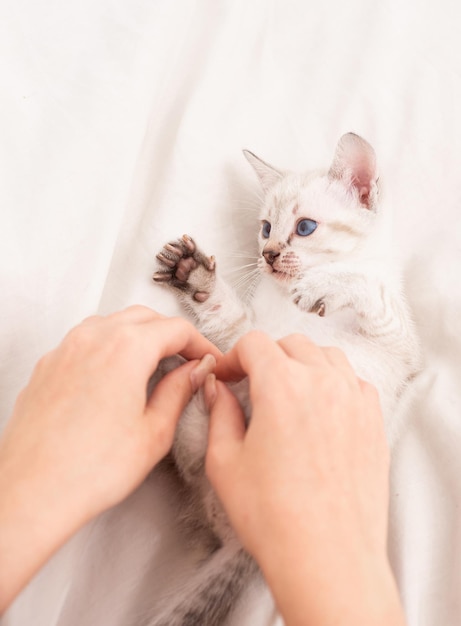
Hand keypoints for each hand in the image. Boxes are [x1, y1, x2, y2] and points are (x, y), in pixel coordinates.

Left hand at [0, 306, 218, 612]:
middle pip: (144, 318)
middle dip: (171, 334)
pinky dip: (109, 347)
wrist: (33, 492)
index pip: (175, 328)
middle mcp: (92, 338)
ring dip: (139, 336)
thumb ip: (180, 391)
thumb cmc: (89, 469)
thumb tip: (194, 372)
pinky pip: (85, 341)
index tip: (208, 359)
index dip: (200, 343)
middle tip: (188, 360)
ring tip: (154, 365)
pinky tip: (116, 375)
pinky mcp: (48, 366)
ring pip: (112, 323)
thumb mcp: (154, 432)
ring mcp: (65, 349)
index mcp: (126, 348)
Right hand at [205, 331, 405, 625]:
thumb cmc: (275, 517)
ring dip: (301, 364)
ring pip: (326, 356)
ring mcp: (353, 400)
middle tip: (250, 383)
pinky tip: (319, 407)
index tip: (225, 374)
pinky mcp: (372, 421)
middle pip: (291, 344)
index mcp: (282, 386)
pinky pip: (353, 382)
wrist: (327, 557)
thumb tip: (216, 389)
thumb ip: (218, 413)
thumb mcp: (225, 462)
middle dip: (265, 357)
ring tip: (286, 391)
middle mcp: (323, 383)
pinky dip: (333, 382)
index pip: (254, 343)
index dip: (233, 356)